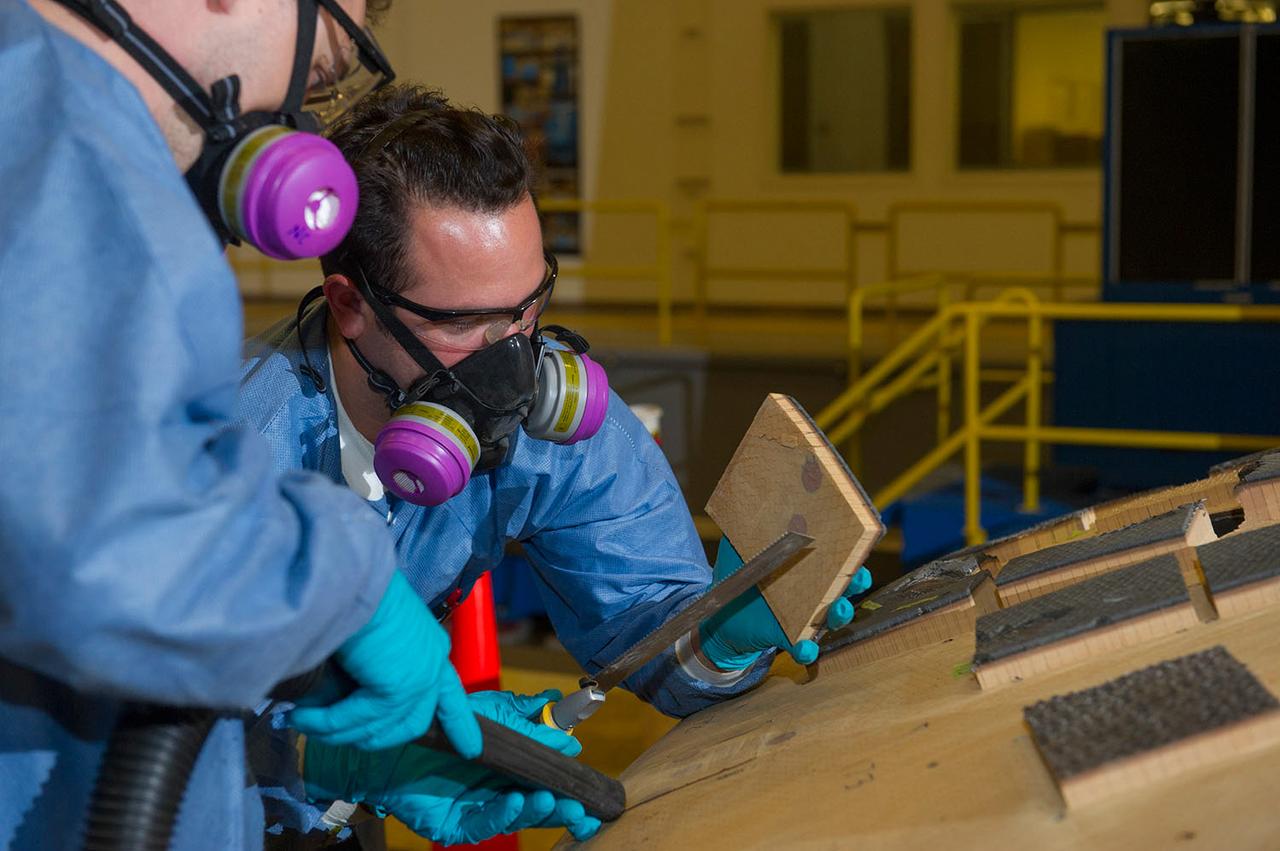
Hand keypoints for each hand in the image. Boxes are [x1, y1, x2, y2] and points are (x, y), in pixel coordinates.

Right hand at [290, 571, 481, 754]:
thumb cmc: (354, 595)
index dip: (460, 724)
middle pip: (412, 724)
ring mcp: (420, 678)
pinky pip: (356, 720)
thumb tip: (335, 706)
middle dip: (371, 738)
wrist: (349, 575)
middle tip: (329, 733)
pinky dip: (326, 722)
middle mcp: (433, 663)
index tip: (471, 749)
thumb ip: (365, 676)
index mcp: (431, 647)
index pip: (452, 696)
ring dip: (336, 731)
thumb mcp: (370, 641)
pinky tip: (301, 715)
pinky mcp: (398, 688)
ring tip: (303, 721)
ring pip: (379, 728)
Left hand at [303, 689, 599, 843]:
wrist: (385, 737)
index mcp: (509, 766)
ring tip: (550, 800)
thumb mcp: (490, 714)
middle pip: (536, 807)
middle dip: (561, 810)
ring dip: (534, 811)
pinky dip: (501, 815)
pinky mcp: (454, 824)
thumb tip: (570, 740)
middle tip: (579, 807)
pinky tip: (515, 801)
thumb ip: (528, 725)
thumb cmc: (437, 720)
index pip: (546, 781)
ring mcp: (476, 809)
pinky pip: (482, 825)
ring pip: (514, 818)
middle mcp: (496, 790)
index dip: (569, 790)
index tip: (592, 796)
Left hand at [698, 537, 871, 667]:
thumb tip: (746, 501)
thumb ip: (745, 528)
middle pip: (843, 585)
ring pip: (831, 616)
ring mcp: (803, 615)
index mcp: (805, 565)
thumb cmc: (738, 574)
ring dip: (840, 613)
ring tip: (838, 609)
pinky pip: (804, 646)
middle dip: (855, 581)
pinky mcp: (787, 636)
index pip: (835, 557)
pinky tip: (805, 647)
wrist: (719, 610)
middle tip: (857, 576)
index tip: (858, 542)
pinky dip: (806, 649)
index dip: (851, 551)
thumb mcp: (739, 548)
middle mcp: (810, 590)